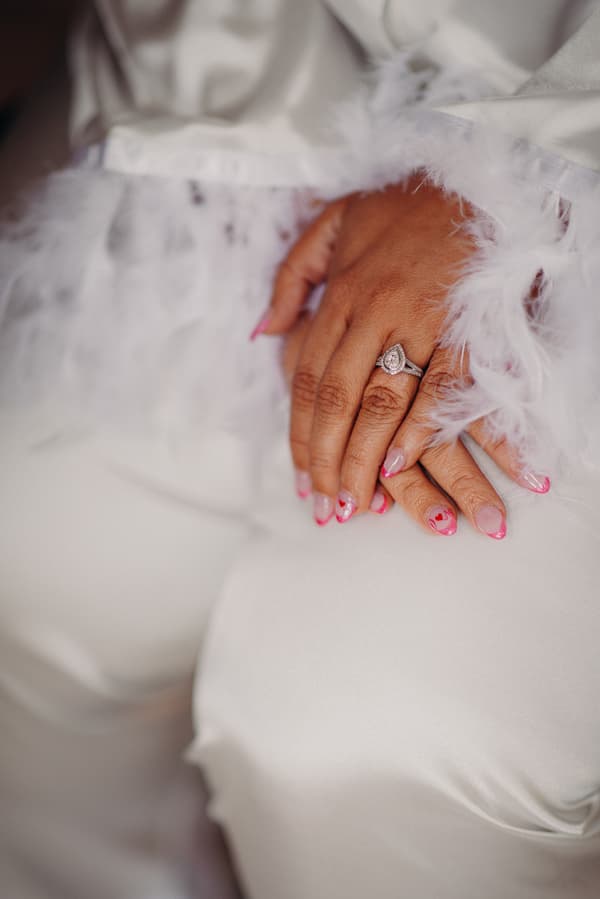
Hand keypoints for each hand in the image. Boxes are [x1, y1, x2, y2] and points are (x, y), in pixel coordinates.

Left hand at [255, 178, 549, 535]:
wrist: (472, 179)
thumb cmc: (400, 207)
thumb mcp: (331, 225)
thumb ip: (291, 277)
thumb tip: (261, 331)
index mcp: (340, 294)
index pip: (308, 379)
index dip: (301, 434)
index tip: (299, 476)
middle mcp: (372, 310)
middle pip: (337, 399)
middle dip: (326, 458)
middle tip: (324, 506)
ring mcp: (418, 318)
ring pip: (381, 399)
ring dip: (363, 457)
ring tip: (355, 501)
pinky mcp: (463, 325)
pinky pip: (439, 384)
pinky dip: (419, 426)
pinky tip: (400, 463)